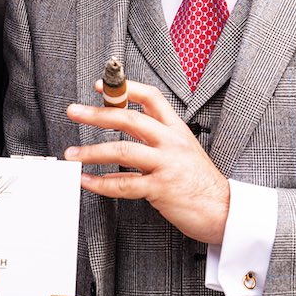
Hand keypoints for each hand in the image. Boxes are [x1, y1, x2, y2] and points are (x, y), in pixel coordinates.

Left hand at [64, 80, 229, 243]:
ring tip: (72, 155)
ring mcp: (166, 164)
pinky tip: (87, 181)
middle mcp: (171, 142)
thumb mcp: (185, 149)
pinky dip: (101, 183)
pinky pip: (123, 184)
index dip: (125, 88)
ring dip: (91, 152)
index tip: (103, 86)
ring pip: (121, 151)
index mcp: (176, 130)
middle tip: (74, 112)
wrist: (224, 210)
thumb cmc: (201, 183)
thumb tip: (129, 126)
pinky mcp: (160, 188)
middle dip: (97, 114)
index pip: (151, 98)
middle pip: (129, 119)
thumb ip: (160, 137)